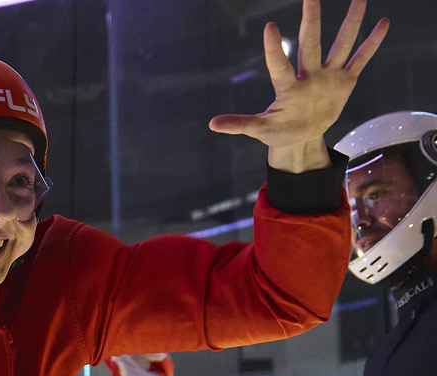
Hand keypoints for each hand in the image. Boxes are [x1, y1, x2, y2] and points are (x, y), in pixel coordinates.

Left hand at [208, 0, 388, 172]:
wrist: (300, 136)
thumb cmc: (278, 131)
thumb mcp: (260, 130)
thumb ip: (240, 124)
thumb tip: (212, 124)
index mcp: (287, 87)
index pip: (278, 64)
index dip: (273, 48)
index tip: (269, 27)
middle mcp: (308, 75)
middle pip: (310, 44)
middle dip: (311, 21)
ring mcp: (328, 76)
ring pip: (341, 45)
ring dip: (350, 23)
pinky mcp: (344, 82)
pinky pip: (360, 59)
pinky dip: (371, 43)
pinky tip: (382, 22)